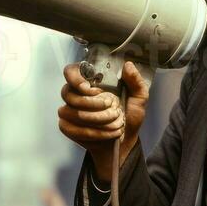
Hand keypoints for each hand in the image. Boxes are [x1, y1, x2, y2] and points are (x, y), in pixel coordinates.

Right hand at [57, 61, 149, 182]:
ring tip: (114, 123)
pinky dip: (91, 133)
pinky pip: (70, 128)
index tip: (88, 87)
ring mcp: (69, 111)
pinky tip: (106, 134)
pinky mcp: (67, 127)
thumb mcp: (139, 98)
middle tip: (109, 106)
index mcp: (90, 82)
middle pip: (67, 93)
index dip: (74, 78)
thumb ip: (136, 81)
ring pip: (69, 111)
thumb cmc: (129, 116)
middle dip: (90, 103)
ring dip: (95, 119)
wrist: (125, 140)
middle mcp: (76, 94)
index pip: (71, 72)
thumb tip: (128, 65)